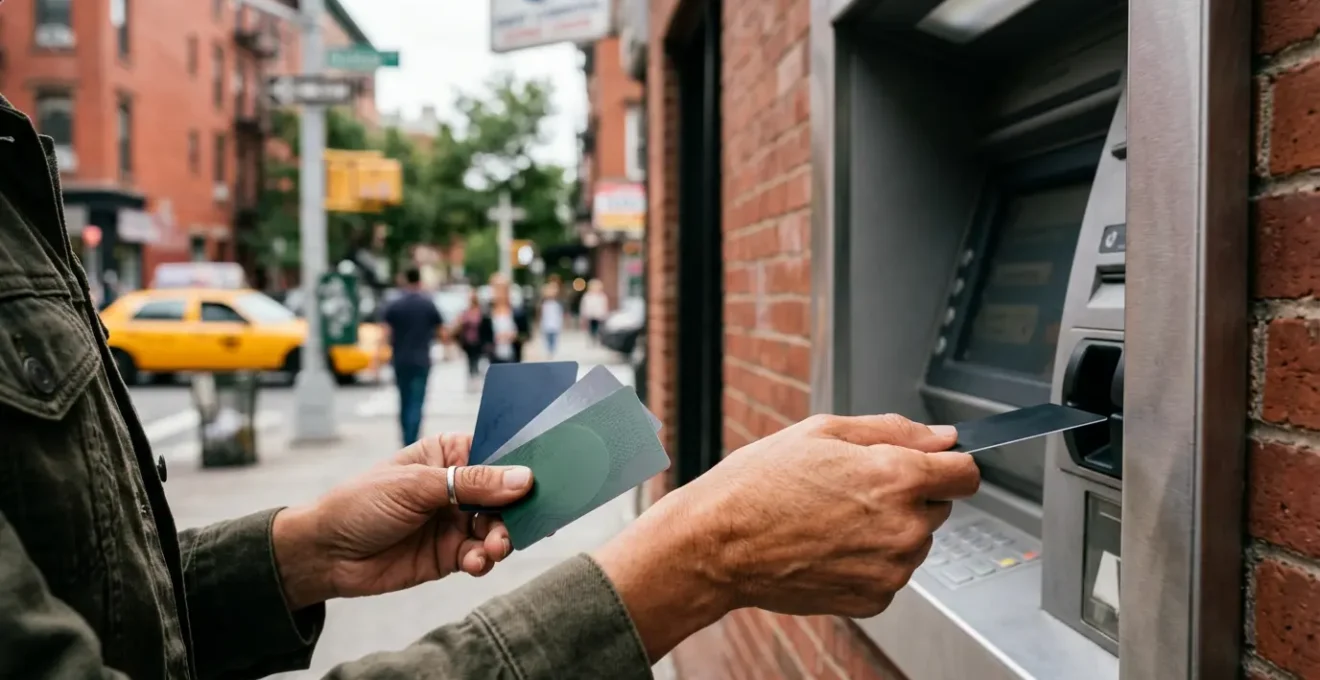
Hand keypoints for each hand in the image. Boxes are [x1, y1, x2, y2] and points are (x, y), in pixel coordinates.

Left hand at [273, 434, 533, 609]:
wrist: (327, 554)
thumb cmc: (361, 503)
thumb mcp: (416, 486)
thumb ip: (472, 483)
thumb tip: (524, 479)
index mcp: (450, 454)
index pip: (498, 452)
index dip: (522, 464)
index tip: (544, 477)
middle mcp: (459, 486)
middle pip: (507, 493)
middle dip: (518, 508)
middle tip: (524, 521)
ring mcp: (457, 521)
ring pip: (500, 527)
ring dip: (502, 538)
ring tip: (493, 547)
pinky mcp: (453, 554)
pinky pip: (482, 555)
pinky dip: (485, 559)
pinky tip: (475, 562)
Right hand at [593, 413, 979, 660]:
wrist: (718, 546)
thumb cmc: (759, 486)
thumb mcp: (823, 431)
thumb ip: (894, 430)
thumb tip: (942, 437)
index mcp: (896, 478)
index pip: (966, 473)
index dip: (947, 463)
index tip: (931, 465)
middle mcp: (903, 528)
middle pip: (939, 506)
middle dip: (908, 493)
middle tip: (852, 487)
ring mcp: (890, 569)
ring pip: (914, 540)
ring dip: (888, 528)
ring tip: (832, 516)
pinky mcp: (873, 599)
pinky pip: (889, 571)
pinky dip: (868, 559)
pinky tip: (829, 543)